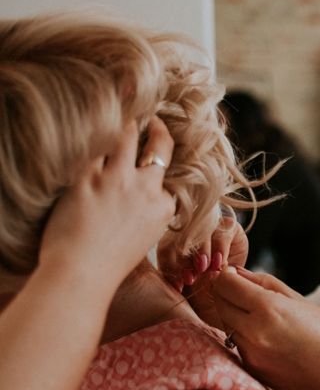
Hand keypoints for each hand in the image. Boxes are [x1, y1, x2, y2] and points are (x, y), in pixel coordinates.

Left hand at [39, 117, 175, 289]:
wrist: (81, 274)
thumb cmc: (109, 266)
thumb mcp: (146, 239)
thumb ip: (149, 215)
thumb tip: (146, 202)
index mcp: (163, 207)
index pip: (167, 177)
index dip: (160, 168)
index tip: (156, 161)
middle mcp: (145, 188)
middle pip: (158, 147)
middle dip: (157, 128)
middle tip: (154, 119)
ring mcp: (115, 180)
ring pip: (125, 135)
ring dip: (125, 122)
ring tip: (123, 115)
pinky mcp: (86, 177)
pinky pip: (91, 148)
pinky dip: (91, 140)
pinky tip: (88, 132)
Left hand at [157, 207, 248, 326]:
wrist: (237, 278)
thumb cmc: (208, 283)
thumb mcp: (191, 286)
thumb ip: (179, 283)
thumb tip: (172, 289)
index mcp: (174, 243)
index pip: (166, 250)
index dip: (170, 267)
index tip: (178, 286)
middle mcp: (190, 230)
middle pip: (181, 238)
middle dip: (184, 260)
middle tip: (190, 279)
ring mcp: (210, 225)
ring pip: (200, 233)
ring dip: (201, 253)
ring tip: (205, 269)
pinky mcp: (230, 225)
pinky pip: (221, 234)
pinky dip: (219, 250)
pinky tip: (219, 264)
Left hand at [211, 267, 319, 389]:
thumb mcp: (297, 299)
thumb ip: (264, 282)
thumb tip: (237, 271)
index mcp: (267, 308)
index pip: (225, 285)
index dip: (226, 276)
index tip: (233, 275)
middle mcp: (252, 331)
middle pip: (219, 303)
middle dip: (226, 293)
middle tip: (242, 291)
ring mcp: (249, 353)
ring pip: (225, 323)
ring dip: (234, 315)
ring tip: (260, 316)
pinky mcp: (249, 367)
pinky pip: (236, 343)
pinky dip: (243, 335)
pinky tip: (266, 336)